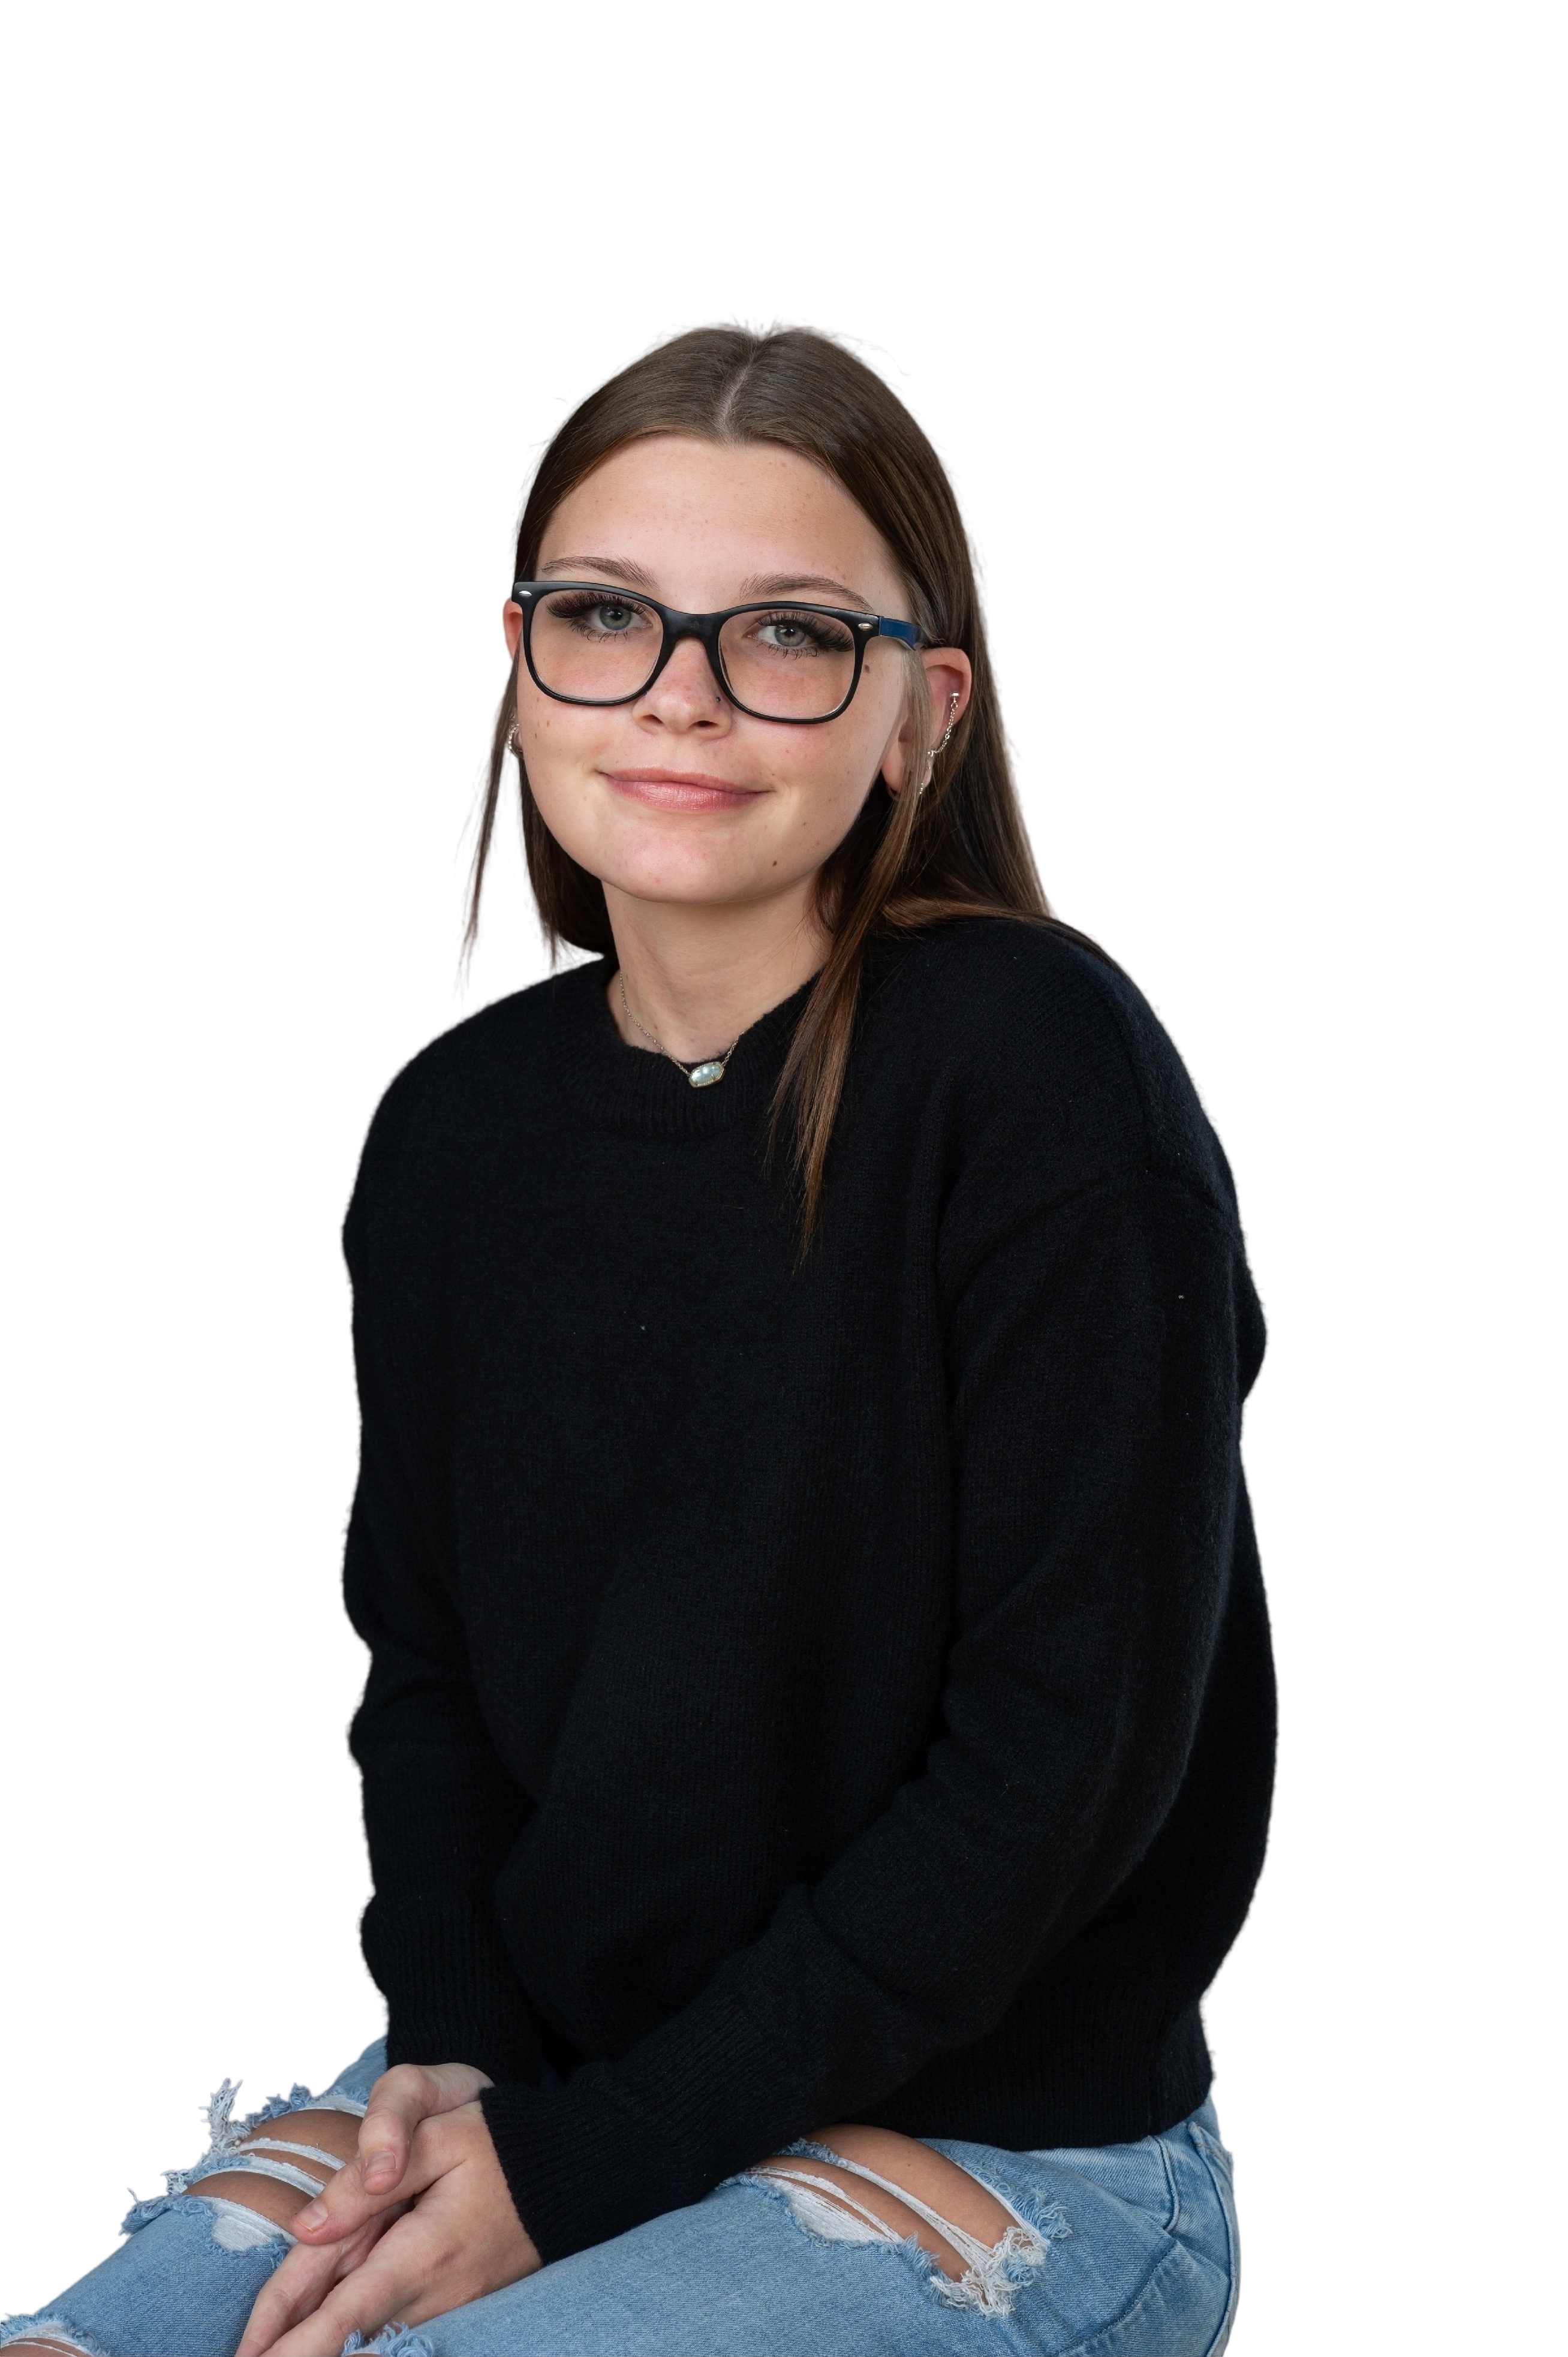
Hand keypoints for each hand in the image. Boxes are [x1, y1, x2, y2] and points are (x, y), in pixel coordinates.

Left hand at [234, 2086, 541, 2356]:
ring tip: (268, 2351)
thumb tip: (305, 2227)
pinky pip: (391, 2325)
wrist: (575, 2170)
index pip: (339, 2316)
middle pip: (344, 2337)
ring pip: (366, 2335)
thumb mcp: (438, 2138)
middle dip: (294, 2355)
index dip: (291, 2348)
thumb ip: (367, 2181)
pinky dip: (351, 2335)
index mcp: (423, 2252)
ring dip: (319, 2346)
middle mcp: (433, 2295)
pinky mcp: (457, 2306)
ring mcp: (448, 2307)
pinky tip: (327, 2342)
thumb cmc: (503, 2143)